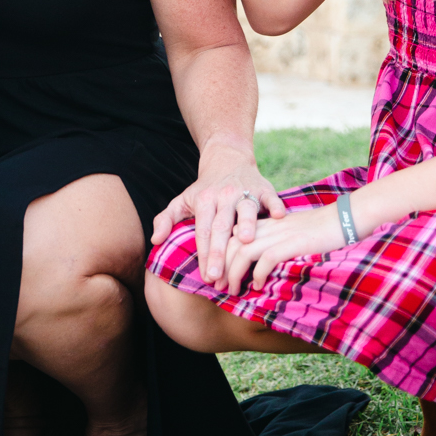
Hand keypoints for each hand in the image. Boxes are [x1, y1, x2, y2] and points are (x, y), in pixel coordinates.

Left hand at [150, 143, 285, 286]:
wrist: (227, 158)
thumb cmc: (205, 189)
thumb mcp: (182, 200)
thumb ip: (166, 219)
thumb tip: (155, 240)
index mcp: (204, 200)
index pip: (202, 231)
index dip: (204, 254)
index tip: (207, 278)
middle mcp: (224, 195)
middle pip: (220, 225)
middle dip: (219, 251)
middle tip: (219, 276)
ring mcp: (244, 190)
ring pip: (245, 208)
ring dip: (246, 223)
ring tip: (246, 240)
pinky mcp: (263, 186)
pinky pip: (270, 196)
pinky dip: (274, 204)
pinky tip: (279, 216)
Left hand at [221, 203, 343, 295]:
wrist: (344, 219)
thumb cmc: (319, 231)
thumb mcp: (289, 232)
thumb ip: (272, 241)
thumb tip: (255, 262)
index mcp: (266, 223)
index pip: (232, 235)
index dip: (220, 255)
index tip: (216, 273)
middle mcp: (268, 226)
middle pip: (231, 243)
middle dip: (221, 266)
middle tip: (217, 286)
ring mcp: (279, 234)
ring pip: (243, 252)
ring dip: (234, 273)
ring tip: (233, 290)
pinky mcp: (292, 243)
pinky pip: (266, 259)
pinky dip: (259, 274)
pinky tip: (258, 286)